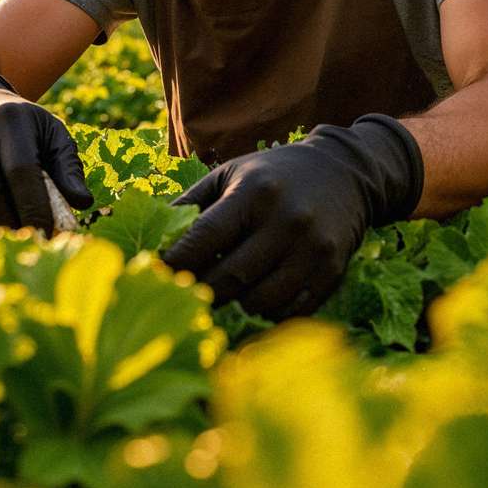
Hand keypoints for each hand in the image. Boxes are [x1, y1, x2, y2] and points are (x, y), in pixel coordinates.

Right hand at [0, 71, 92, 237]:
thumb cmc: (21, 131)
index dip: (35, 207)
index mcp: (7, 119)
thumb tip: (81, 202)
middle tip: (26, 245)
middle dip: (9, 227)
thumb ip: (67, 167)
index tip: (48, 232)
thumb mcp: (50, 135)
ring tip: (4, 246)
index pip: (20, 170)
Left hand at [161, 114, 421, 320]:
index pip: (204, 239)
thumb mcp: (231, 174)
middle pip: (230, 278)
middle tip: (183, 299)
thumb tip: (143, 233)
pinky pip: (290, 311)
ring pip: (260, 302)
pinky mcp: (332, 270)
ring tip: (221, 299)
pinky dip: (266, 314)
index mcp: (255, 192)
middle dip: (201, 292)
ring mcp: (313, 248)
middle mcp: (286, 220)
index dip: (175, 263)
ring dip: (234, 307)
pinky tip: (254, 302)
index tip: (154, 277)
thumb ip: (190, 204)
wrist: (344, 173)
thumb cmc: (273, 175)